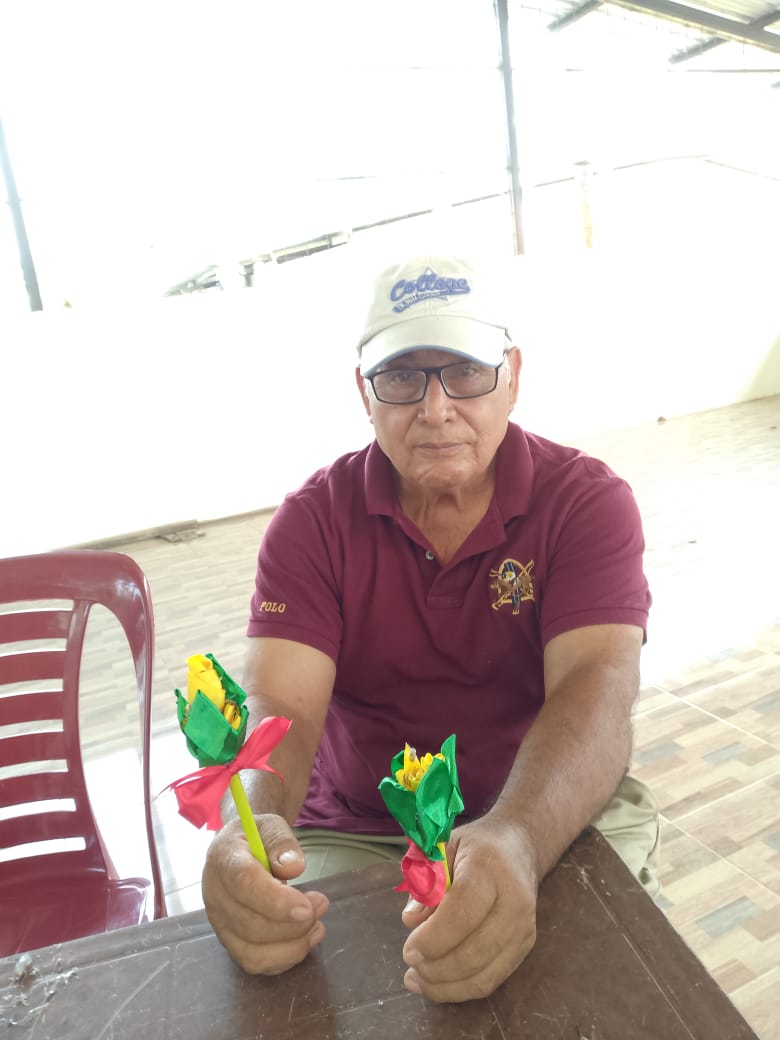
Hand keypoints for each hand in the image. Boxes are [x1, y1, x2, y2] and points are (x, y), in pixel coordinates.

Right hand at [202, 814, 328, 973]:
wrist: (238, 848)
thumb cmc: (255, 836)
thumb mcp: (270, 825)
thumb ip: (281, 842)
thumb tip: (293, 868)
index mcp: (223, 859)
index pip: (244, 885)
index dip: (276, 901)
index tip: (307, 907)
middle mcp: (215, 895)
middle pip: (251, 925)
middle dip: (294, 924)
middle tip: (321, 904)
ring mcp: (220, 923)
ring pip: (252, 953)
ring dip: (292, 946)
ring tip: (318, 925)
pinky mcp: (230, 941)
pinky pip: (255, 963)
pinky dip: (285, 958)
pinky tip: (305, 938)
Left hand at [400, 815, 537, 1001]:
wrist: (518, 847)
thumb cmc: (474, 847)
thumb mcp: (443, 849)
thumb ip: (425, 882)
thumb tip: (410, 921)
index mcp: (489, 868)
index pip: (463, 911)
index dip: (434, 937)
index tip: (408, 950)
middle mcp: (514, 901)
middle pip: (475, 950)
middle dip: (436, 967)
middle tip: (410, 964)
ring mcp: (524, 928)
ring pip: (484, 974)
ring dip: (445, 985)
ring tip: (416, 979)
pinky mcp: (525, 947)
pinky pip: (491, 980)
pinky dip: (460, 990)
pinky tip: (436, 984)